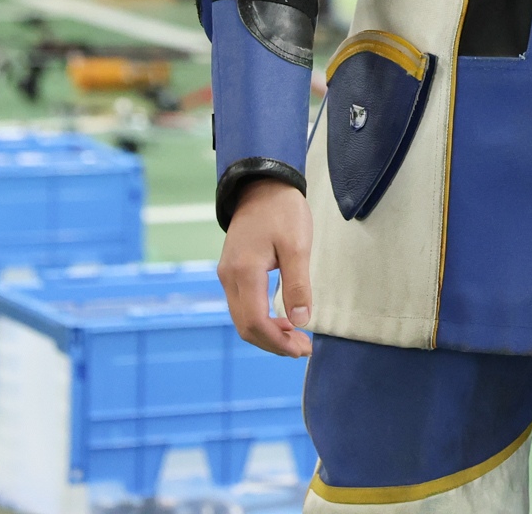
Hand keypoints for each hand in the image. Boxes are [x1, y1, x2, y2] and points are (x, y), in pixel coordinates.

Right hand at [217, 177, 312, 355]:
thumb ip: (298, 284)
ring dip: (268, 333)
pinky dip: (261, 320)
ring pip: (242, 318)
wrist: (262, 184)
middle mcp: (229, 277)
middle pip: (246, 326)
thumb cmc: (282, 210)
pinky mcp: (232, 271)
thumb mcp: (297, 245)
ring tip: (296, 337)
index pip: (255, 322)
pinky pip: (243, 306)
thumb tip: (301, 320)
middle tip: (303, 347)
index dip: (278, 342)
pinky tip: (282, 320)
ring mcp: (227, 274)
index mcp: (244, 272)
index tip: (303, 347)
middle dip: (274, 343)